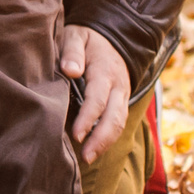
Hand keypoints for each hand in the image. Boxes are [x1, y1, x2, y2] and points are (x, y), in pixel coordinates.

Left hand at [61, 24, 131, 163]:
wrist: (111, 39)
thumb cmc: (86, 40)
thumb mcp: (77, 36)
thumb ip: (72, 50)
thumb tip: (70, 70)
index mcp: (105, 70)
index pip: (98, 98)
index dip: (88, 118)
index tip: (76, 134)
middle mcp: (118, 86)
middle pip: (115, 116)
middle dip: (101, 139)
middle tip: (85, 156)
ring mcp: (122, 95)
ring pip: (120, 123)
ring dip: (106, 143)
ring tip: (88, 158)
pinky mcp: (121, 103)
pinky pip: (118, 123)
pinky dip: (108, 138)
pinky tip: (94, 150)